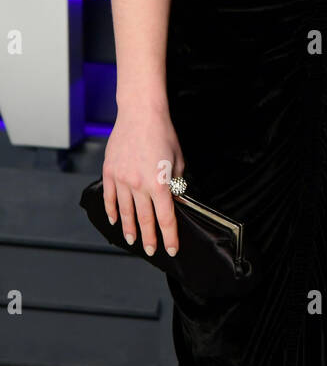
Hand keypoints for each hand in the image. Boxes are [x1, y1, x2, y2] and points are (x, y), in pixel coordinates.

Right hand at [102, 109, 183, 254]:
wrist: (141, 114)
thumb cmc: (163, 133)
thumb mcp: (178, 161)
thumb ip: (176, 183)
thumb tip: (174, 199)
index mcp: (159, 184)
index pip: (166, 218)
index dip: (169, 236)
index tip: (172, 248)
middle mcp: (139, 185)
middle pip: (145, 219)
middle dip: (149, 238)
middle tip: (150, 251)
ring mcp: (121, 180)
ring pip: (125, 212)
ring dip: (129, 229)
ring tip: (133, 240)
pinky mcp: (110, 172)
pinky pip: (109, 197)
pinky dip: (111, 211)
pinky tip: (114, 221)